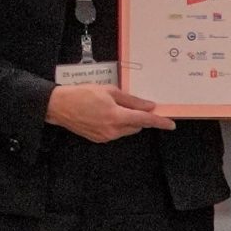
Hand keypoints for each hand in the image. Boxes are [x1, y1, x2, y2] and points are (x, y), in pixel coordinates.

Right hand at [47, 83, 174, 142]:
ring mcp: (106, 137)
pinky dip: (116, 124)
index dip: (159, 122)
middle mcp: (113, 130)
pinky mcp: (99, 139)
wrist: (60, 106)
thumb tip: (148, 106)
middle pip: (136, 126)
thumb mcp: (109, 91)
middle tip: (129, 103)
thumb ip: (131, 100)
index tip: (171, 124)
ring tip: (111, 106)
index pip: (144, 121)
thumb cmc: (83, 94)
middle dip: (138, 116)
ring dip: (126, 120)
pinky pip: (116, 132)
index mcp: (117, 116)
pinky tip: (104, 114)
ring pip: (126, 130)